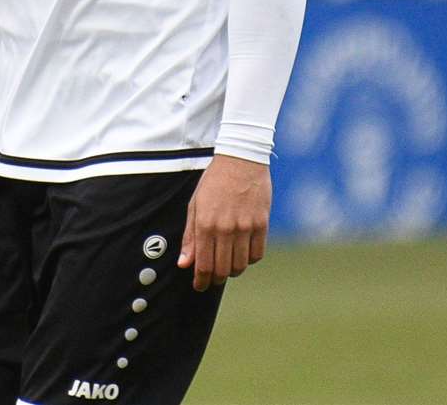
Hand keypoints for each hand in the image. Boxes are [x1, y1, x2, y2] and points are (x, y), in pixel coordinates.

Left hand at [177, 155, 270, 290]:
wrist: (241, 159)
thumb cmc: (215, 181)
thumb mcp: (196, 204)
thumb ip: (190, 236)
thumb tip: (185, 263)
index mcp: (206, 223)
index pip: (203, 265)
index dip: (200, 280)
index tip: (199, 286)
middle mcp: (226, 228)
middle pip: (222, 270)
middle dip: (215, 278)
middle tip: (212, 276)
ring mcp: (246, 227)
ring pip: (240, 266)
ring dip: (233, 271)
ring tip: (228, 264)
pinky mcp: (262, 224)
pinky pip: (257, 255)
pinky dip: (249, 259)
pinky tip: (243, 253)